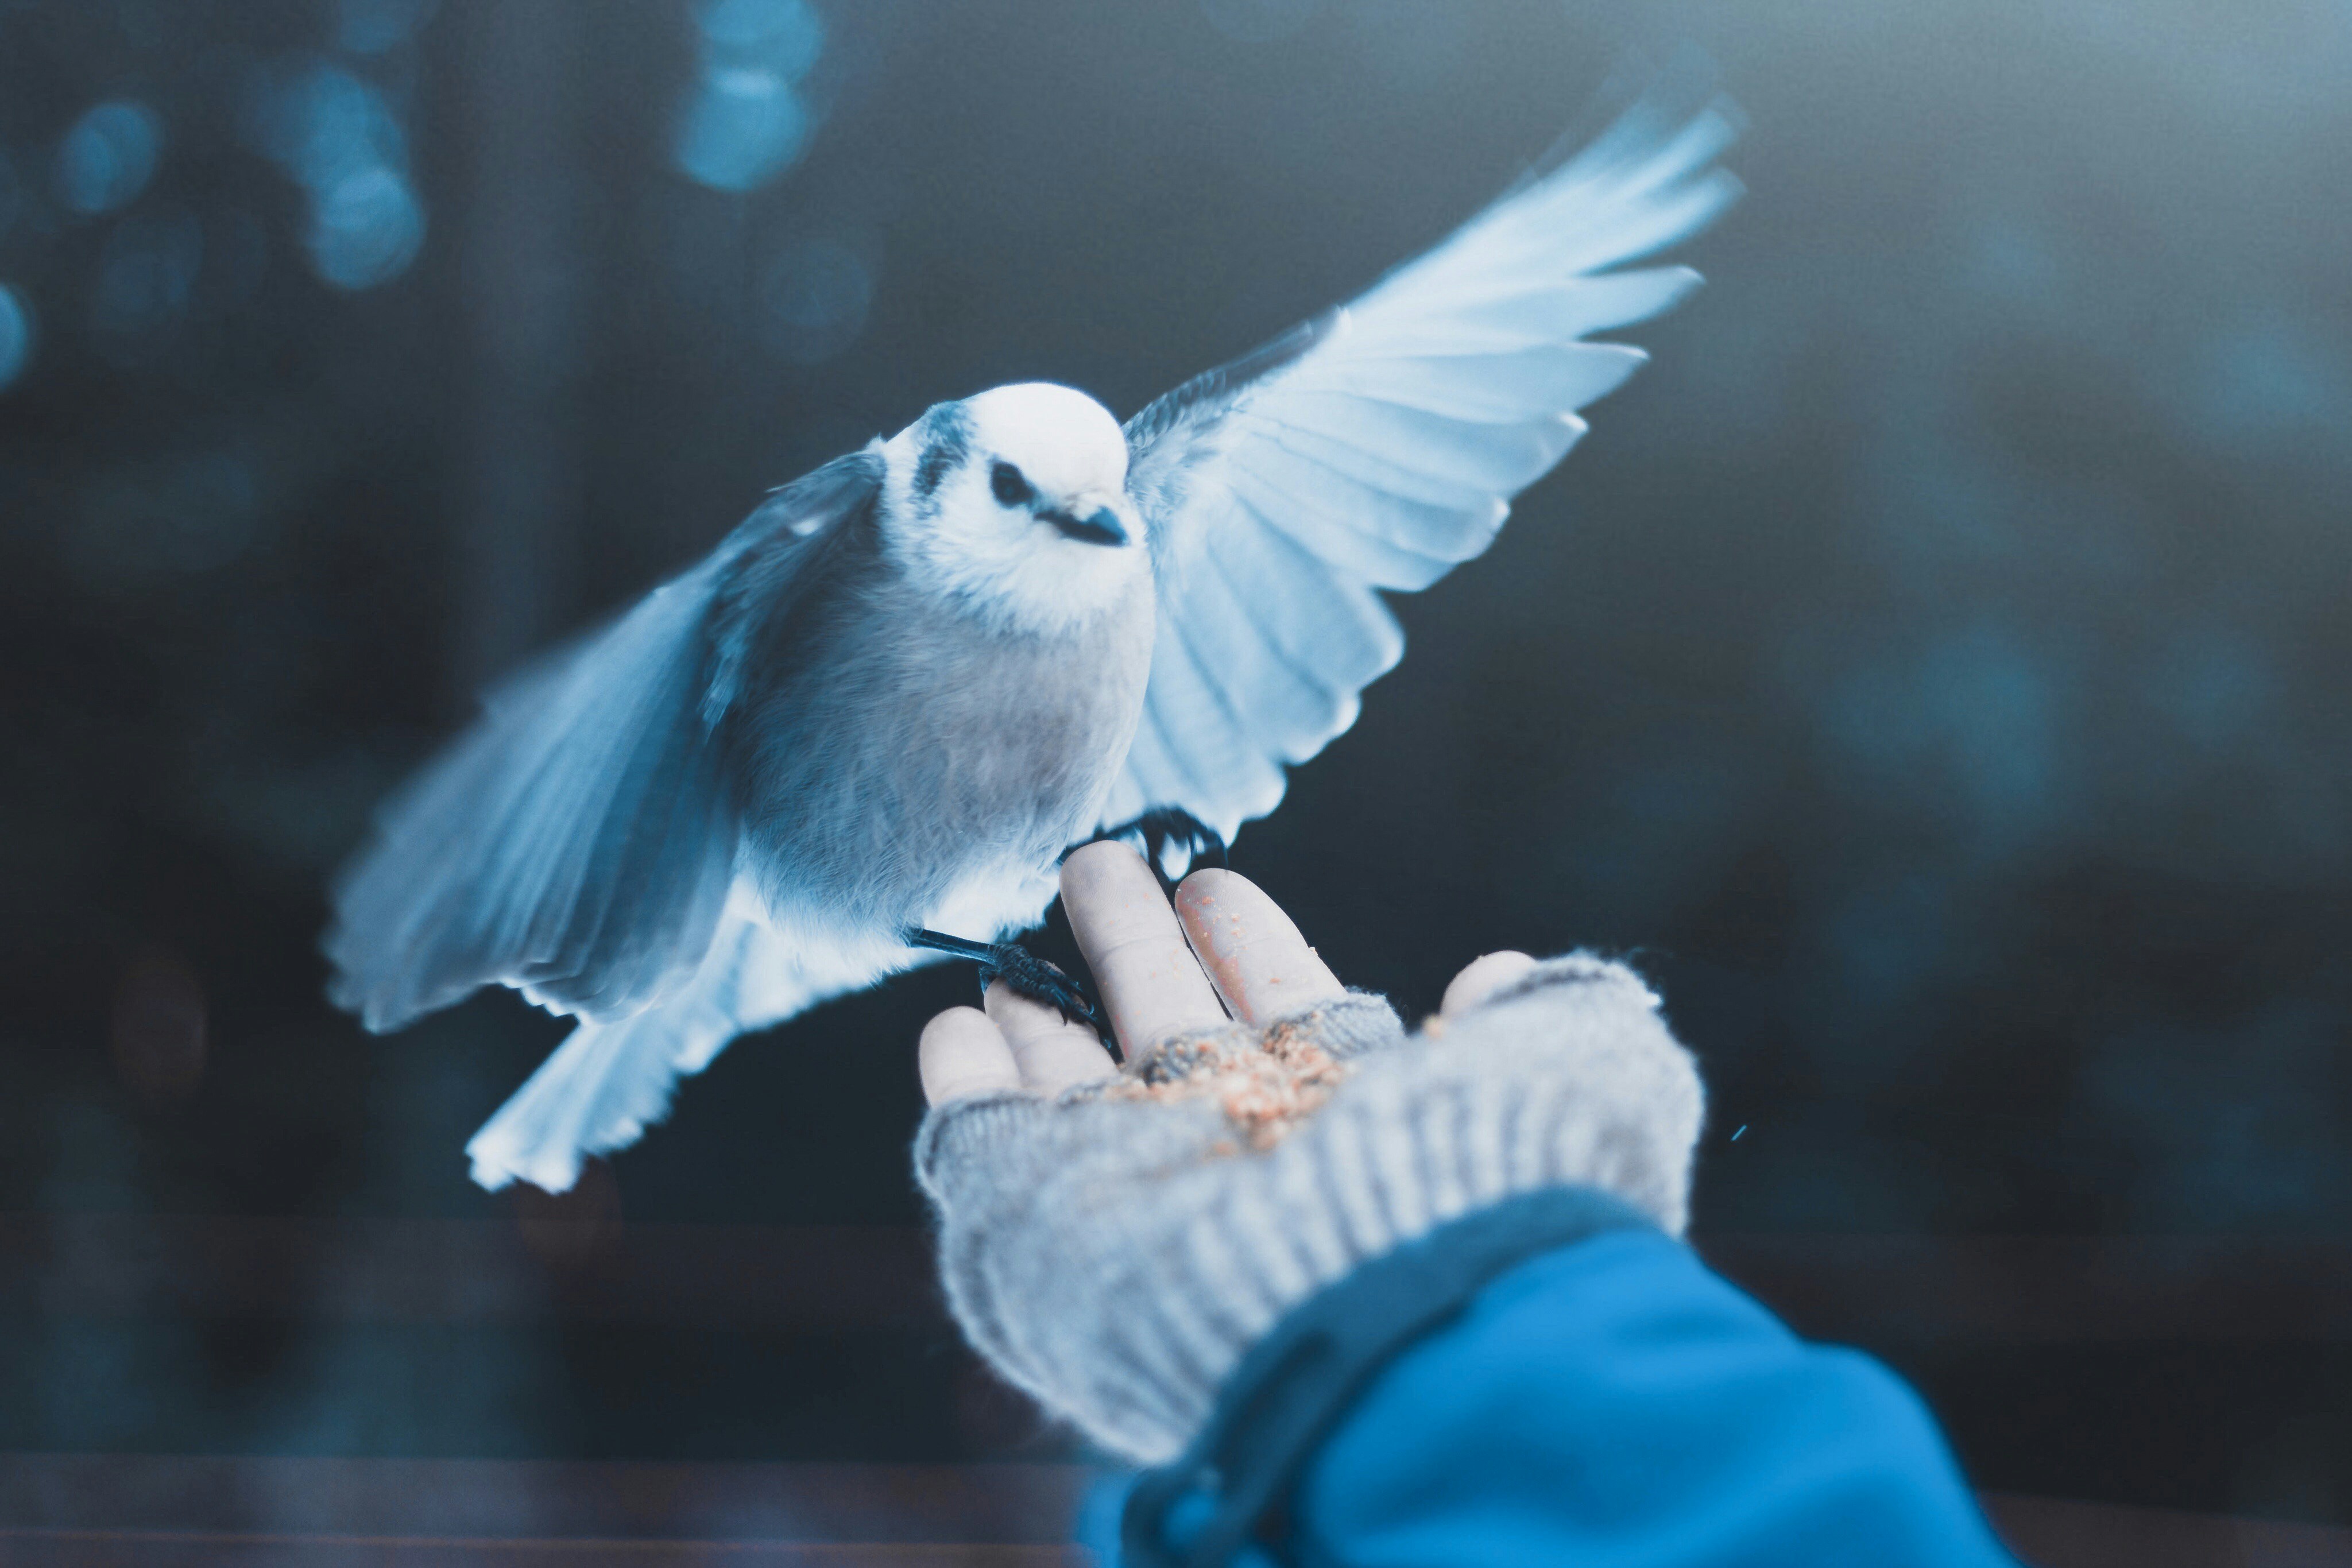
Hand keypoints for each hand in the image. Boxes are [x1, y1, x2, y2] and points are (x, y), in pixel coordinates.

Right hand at [910, 842, 1702, 1463]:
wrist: (1384, 1326)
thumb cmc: (1496, 1191)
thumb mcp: (1579, 1074)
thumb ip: (1550, 1016)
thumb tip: (1502, 973)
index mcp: (1355, 1125)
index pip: (1292, 1020)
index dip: (1255, 949)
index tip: (1217, 885)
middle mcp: (1241, 1160)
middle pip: (1173, 1031)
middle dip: (1138, 945)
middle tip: (1103, 863)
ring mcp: (1136, 1191)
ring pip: (1079, 1078)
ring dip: (1049, 998)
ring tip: (1022, 927)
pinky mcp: (1035, 1222)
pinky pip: (986, 1139)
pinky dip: (964, 1082)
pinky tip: (957, 1029)